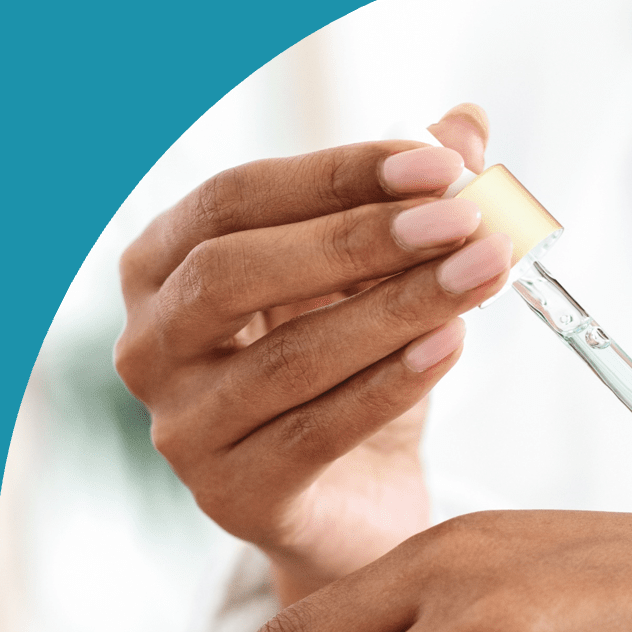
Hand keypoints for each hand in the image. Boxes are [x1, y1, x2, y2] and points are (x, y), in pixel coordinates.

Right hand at [115, 105, 509, 603]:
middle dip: (362, 239)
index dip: (338, 175)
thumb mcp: (376, 283)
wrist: (357, 509)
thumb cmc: (352, 378)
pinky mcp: (233, 495)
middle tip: (464, 222)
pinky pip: (315, 432)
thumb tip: (468, 122)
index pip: (235, 198)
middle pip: (238, 272)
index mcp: (162, 268)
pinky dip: (389, 385)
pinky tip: (451, 345)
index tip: (439, 165)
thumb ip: (408, 205)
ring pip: (289, 357)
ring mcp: (182, 428)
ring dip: (397, 309)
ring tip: (481, 275)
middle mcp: (149, 345)